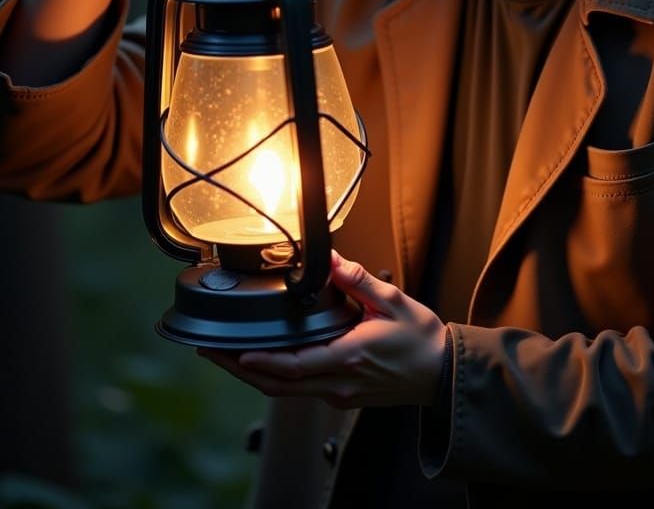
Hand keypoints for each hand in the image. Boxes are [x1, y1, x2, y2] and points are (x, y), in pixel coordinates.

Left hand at [199, 250, 447, 409]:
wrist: (441, 372)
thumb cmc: (420, 339)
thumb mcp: (393, 301)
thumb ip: (358, 280)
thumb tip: (333, 258)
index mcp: (349, 357)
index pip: (294, 366)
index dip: (261, 361)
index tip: (236, 352)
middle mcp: (339, 382)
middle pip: (278, 385)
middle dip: (240, 370)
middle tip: (212, 353)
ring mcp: (339, 393)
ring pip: (286, 392)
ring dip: (254, 376)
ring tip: (228, 357)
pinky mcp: (342, 396)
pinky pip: (301, 391)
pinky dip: (277, 378)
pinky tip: (266, 362)